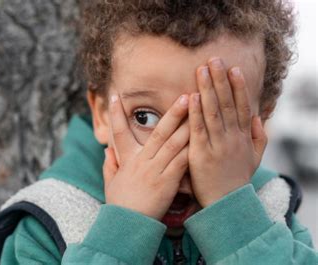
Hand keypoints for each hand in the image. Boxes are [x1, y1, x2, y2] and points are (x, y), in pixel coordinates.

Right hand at [102, 92, 189, 219]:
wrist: (128, 224)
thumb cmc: (120, 204)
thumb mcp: (110, 183)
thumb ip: (109, 165)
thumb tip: (107, 150)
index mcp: (127, 160)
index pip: (119, 132)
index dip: (116, 114)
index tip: (115, 96)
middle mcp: (142, 160)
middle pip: (159, 132)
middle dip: (173, 113)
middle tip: (185, 95)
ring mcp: (155, 170)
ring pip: (174, 143)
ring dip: (188, 125)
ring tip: (200, 112)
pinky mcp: (167, 181)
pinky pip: (182, 161)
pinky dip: (192, 148)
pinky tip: (204, 137)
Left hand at [188, 57, 267, 206]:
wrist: (226, 204)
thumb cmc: (237, 180)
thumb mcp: (255, 158)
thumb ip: (259, 137)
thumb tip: (259, 117)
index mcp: (243, 137)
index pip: (241, 106)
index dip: (238, 87)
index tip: (234, 68)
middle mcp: (232, 138)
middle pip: (227, 103)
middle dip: (220, 80)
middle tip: (215, 59)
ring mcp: (217, 145)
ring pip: (213, 112)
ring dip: (207, 89)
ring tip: (202, 70)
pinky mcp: (201, 154)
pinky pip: (198, 129)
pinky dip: (195, 112)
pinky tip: (191, 97)